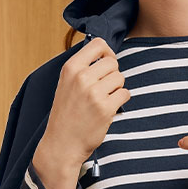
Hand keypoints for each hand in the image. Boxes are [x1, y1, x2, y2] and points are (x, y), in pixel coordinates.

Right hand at [42, 36, 130, 168]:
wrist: (62, 144)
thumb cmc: (66, 115)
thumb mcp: (66, 85)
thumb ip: (82, 68)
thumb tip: (105, 53)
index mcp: (71, 68)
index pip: (98, 44)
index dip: (107, 52)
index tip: (106, 63)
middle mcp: (82, 78)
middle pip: (112, 63)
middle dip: (112, 75)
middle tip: (104, 89)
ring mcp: (94, 93)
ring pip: (120, 78)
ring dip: (116, 89)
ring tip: (104, 100)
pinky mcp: (106, 109)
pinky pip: (125, 94)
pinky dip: (120, 101)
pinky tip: (109, 108)